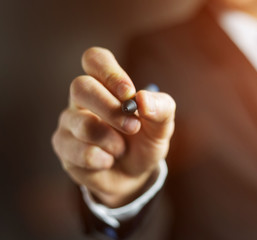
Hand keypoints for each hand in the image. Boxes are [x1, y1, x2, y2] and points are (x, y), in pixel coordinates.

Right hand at [52, 47, 174, 207]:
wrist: (134, 175)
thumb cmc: (145, 142)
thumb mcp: (161, 126)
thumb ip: (160, 108)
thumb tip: (142, 98)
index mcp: (106, 84)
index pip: (94, 59)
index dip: (109, 72)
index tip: (128, 93)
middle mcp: (83, 98)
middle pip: (81, 86)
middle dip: (111, 109)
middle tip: (133, 127)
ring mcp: (70, 122)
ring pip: (82, 123)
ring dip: (111, 140)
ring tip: (122, 149)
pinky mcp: (63, 147)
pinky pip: (79, 152)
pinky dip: (102, 159)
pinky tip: (108, 161)